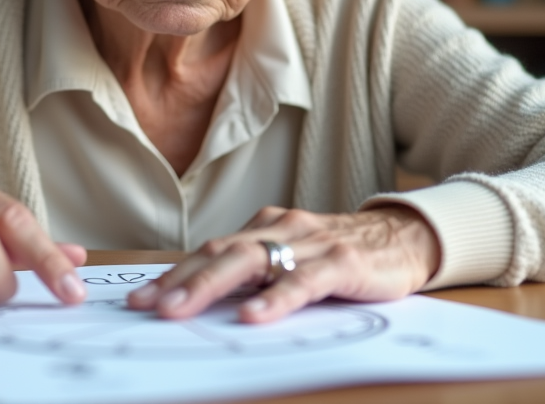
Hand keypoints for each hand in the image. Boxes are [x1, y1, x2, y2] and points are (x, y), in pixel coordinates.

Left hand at [126, 205, 438, 322]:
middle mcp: (281, 228)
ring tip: (181, 309)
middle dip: (181, 279)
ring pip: (253, 260)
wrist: (405, 237)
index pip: (210, 250)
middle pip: (222, 252)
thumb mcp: (293, 259)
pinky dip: (275, 298)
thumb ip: (257, 276)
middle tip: (148, 306)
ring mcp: (310, 243)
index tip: (139, 299)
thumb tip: (205, 304)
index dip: (174, 274)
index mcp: (265, 228)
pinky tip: (254, 317)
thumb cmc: (341, 254)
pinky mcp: (342, 263)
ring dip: (211, 285)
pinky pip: (303, 281)